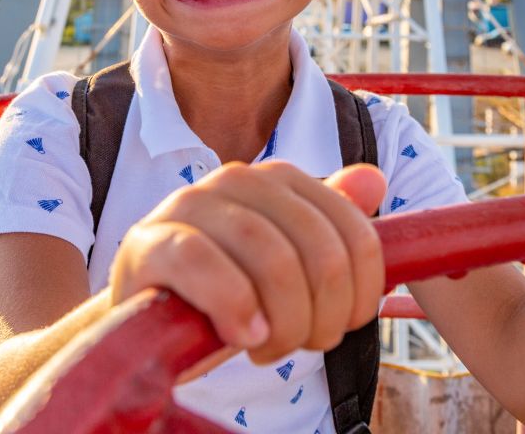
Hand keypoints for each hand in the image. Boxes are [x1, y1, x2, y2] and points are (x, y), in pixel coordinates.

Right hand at [109, 161, 385, 363]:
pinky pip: (204, 264)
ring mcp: (191, 204)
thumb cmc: (232, 287)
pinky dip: (233, 305)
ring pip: (269, 256)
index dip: (363, 286)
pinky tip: (242, 334)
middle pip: (317, 248)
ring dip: (284, 319)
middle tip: (306, 342)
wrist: (153, 313)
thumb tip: (374, 179)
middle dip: (324, 311)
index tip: (350, 322)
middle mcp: (238, 178)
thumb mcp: (291, 259)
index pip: (351, 228)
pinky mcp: (149, 241)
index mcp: (279, 178)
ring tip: (271, 345)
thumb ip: (332, 223)